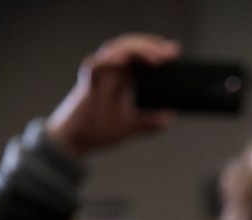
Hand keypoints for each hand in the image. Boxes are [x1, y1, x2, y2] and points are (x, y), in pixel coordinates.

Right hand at [45, 33, 180, 156]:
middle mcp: (110, 72)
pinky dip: (108, 61)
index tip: (175, 52)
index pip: (139, 55)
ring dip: (136, 50)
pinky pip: (95, 66)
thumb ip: (150, 122)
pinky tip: (122, 60)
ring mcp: (98, 76)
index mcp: (121, 77)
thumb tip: (170, 118)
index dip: (155, 49)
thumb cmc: (98, 130)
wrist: (76, 142)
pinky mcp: (87, 84)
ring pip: (114, 50)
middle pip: (129, 46)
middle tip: (171, 53)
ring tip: (156, 57)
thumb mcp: (131, 126)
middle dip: (150, 45)